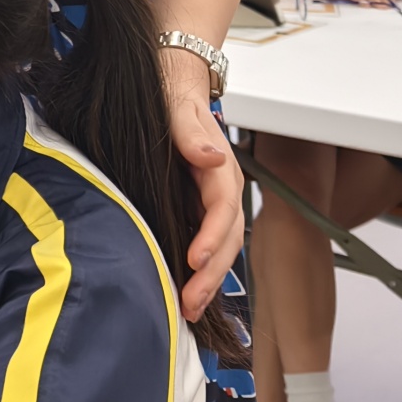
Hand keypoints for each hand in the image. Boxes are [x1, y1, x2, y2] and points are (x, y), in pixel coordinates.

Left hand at [163, 70, 243, 322]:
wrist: (174, 92)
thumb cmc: (174, 101)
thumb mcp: (179, 110)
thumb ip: (191, 134)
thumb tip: (211, 157)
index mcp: (221, 171)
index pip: (223, 210)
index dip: (211, 237)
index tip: (195, 259)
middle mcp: (223, 191)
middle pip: (227, 239)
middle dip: (212, 274)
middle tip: (191, 304)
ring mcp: (212, 204)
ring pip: (220, 249)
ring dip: (207, 280)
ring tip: (189, 310)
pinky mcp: (197, 211)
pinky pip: (205, 245)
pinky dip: (198, 270)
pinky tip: (184, 292)